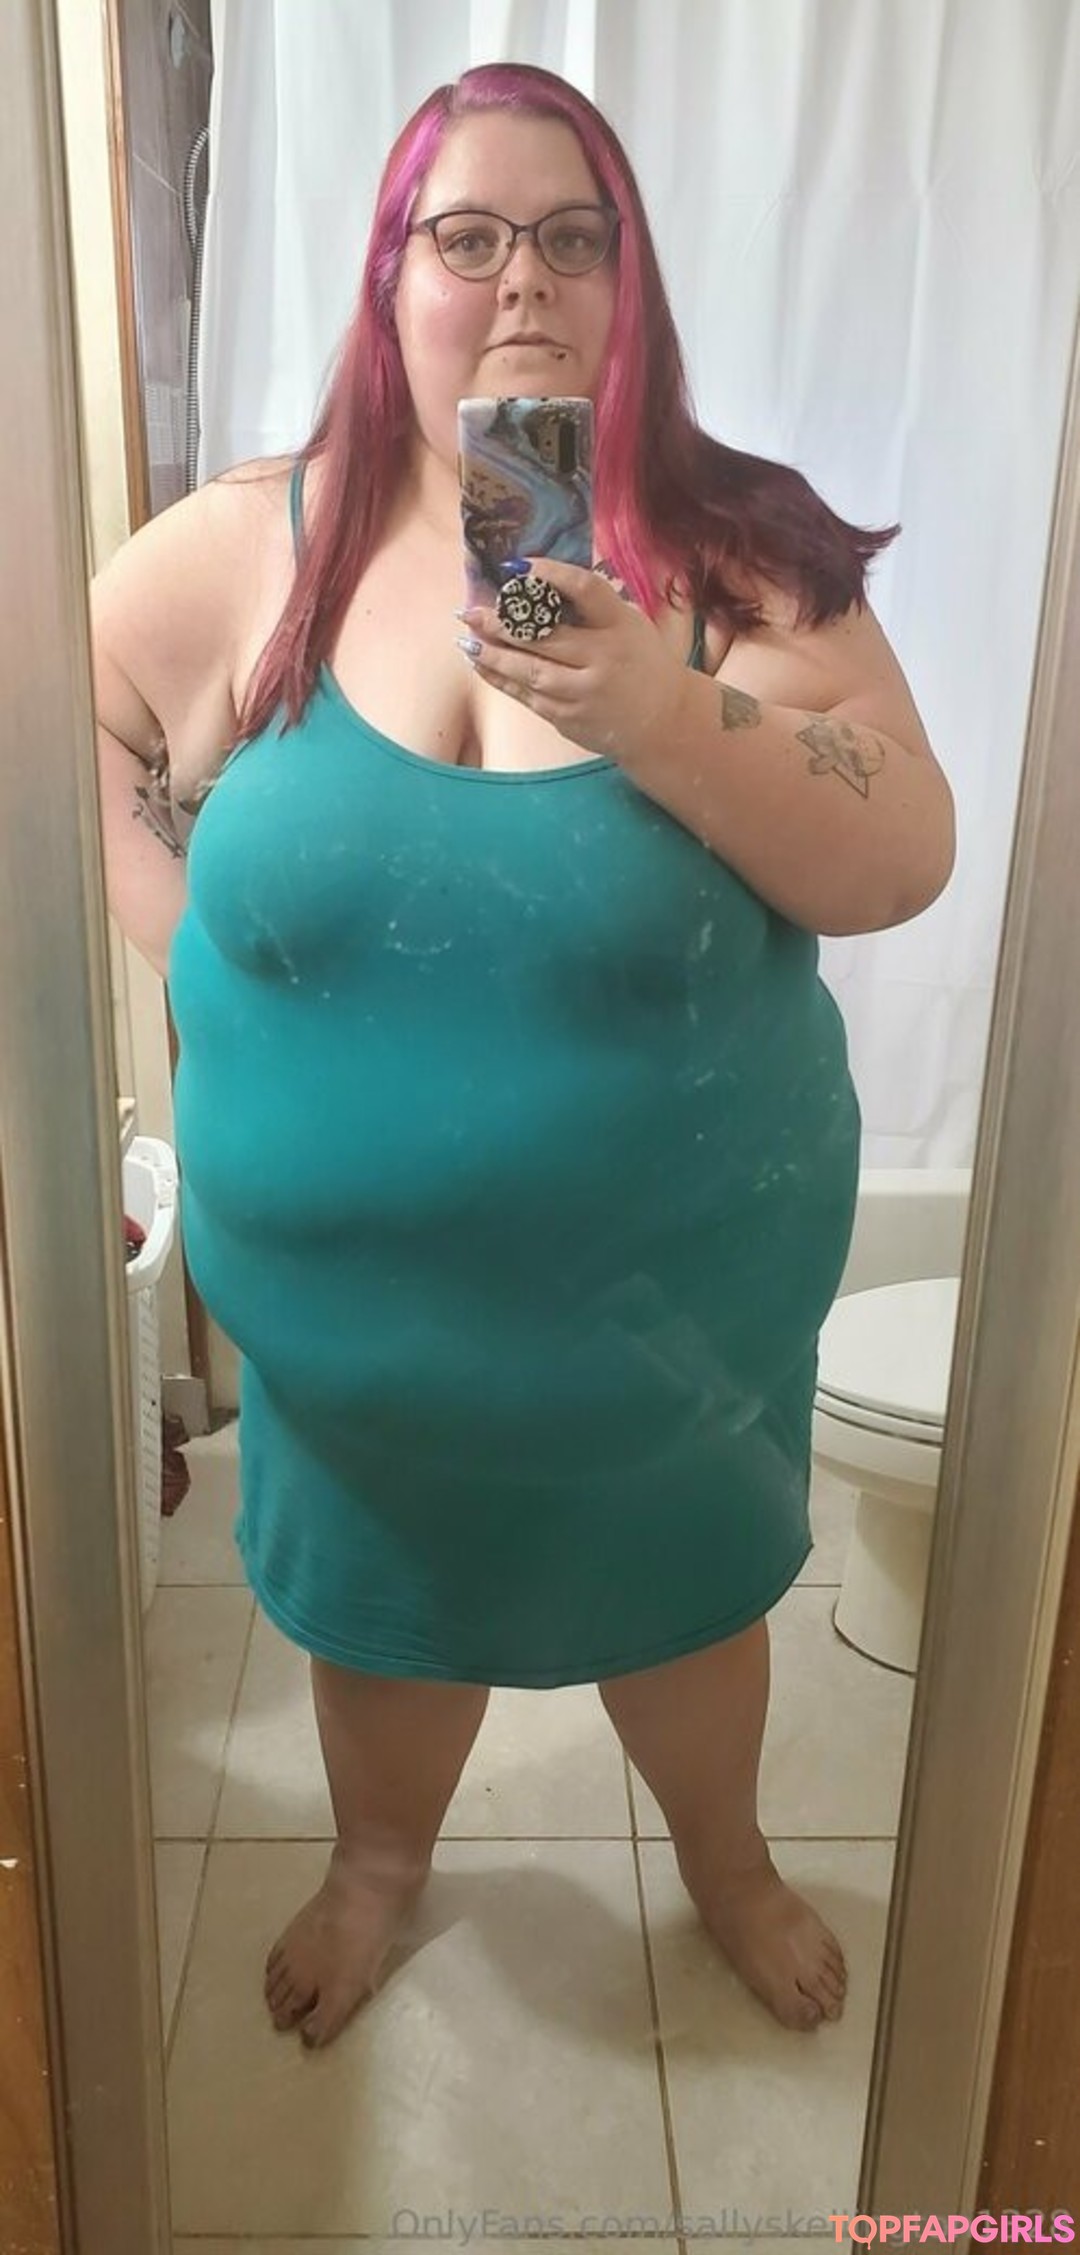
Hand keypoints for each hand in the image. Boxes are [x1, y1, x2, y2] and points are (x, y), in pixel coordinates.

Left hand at [456, 556, 691, 766]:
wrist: (663, 722)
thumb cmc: (641, 663)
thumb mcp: (629, 625)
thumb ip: (592, 608)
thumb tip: (536, 581)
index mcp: (621, 626)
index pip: (586, 589)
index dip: (552, 574)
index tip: (521, 565)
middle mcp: (604, 659)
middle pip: (546, 637)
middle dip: (504, 624)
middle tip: (472, 611)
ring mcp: (584, 693)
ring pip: (530, 671)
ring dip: (493, 654)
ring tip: (466, 637)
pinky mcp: (569, 718)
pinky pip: (527, 696)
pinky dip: (501, 679)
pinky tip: (481, 663)